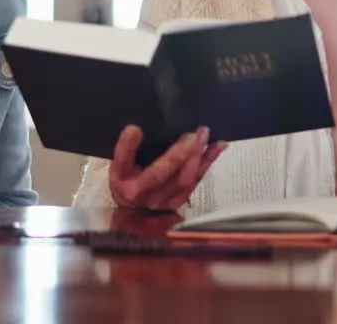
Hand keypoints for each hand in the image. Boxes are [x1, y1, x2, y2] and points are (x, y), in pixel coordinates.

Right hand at [109, 125, 226, 211]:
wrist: (131, 208)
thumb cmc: (127, 178)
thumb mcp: (120, 162)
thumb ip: (128, 147)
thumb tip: (138, 128)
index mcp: (121, 177)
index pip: (122, 160)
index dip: (128, 145)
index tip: (134, 129)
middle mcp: (140, 192)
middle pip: (160, 173)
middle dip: (178, 153)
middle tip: (191, 134)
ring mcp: (160, 200)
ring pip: (183, 179)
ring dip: (197, 156)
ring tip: (204, 136)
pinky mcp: (177, 202)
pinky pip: (195, 181)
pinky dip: (207, 162)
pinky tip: (216, 147)